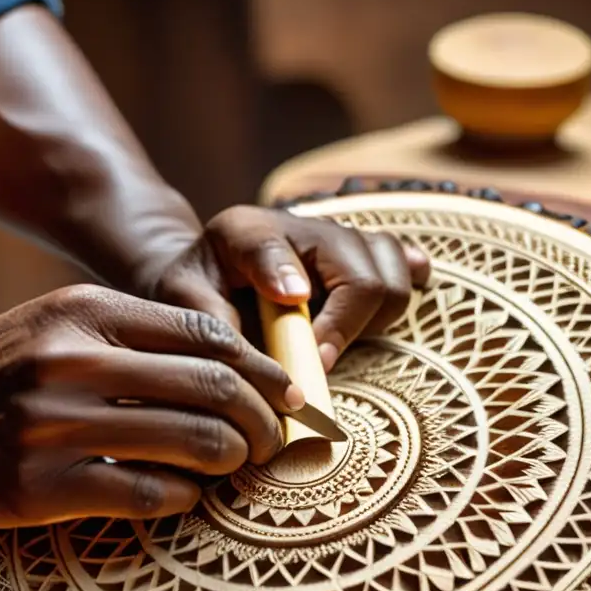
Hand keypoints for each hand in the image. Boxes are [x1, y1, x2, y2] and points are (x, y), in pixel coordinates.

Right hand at [0, 285, 303, 527]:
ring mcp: (55, 424)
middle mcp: (72, 360)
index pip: (205, 334)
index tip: (287, 392)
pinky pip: (149, 494)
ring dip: (234, 458)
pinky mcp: (43, 485)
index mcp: (83, 310)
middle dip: (264, 418)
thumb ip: (134, 332)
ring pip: (192, 441)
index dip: (262, 367)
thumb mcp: (56, 323)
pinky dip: (187, 496)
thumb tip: (231, 363)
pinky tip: (190, 493)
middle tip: (276, 437)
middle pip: (212, 387)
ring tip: (240, 464)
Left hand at [137, 206, 430, 371]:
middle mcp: (303, 224)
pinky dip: (406, 287)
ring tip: (330, 343)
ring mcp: (340, 237)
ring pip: (392, 275)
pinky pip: (407, 264)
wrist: (212, 272)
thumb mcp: (183, 300)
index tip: (309, 348)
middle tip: (315, 365)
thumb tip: (258, 357)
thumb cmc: (198, 291)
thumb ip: (210, 321)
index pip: (272, 250)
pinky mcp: (365, 252)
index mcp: (246, 231)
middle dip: (345, 329)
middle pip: (363, 276)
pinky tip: (377, 313)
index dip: (295, 297)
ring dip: (371, 320)